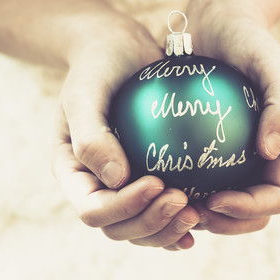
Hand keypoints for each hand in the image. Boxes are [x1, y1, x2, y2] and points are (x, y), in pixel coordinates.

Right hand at [52, 15, 199, 249]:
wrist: (119, 50)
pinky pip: (162, 208)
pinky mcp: (148, 177)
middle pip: (119, 227)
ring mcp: (123, 185)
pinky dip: (179, 220)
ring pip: (142, 227)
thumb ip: (91, 135)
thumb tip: (116, 179)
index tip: (157, 183)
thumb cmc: (98, 65)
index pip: (94, 209)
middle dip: (151, 223)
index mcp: (75, 172)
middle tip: (183, 202)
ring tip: (197, 214)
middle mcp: (97, 185)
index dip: (125, 207)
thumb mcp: (85, 91)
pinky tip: (204, 217)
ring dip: (168, 229)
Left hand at [186, 0, 279, 233]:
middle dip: (226, 222)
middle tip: (191, 212)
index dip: (251, 209)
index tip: (216, 200)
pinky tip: (156, 185)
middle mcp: (261, 161)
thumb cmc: (248, 41)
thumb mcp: (274, 63)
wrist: (218, 25)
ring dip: (201, 214)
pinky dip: (182, 190)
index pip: (277, 196)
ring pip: (223, 204)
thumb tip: (269, 152)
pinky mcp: (208, 150)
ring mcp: (235, 158)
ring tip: (172, 205)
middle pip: (253, 212)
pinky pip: (197, 179)